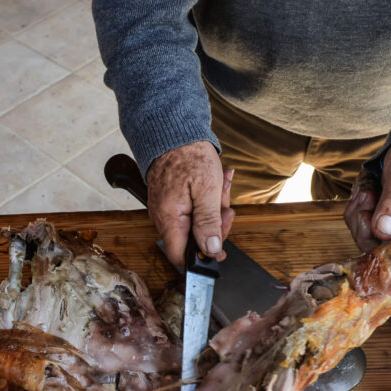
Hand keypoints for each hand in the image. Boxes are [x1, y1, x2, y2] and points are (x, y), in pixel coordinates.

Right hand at [146, 141, 234, 266]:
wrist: (175, 133)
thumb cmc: (190, 157)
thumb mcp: (208, 191)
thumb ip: (208, 223)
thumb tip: (210, 250)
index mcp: (170, 219)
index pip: (180, 257)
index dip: (202, 257)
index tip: (219, 248)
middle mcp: (163, 219)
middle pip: (192, 241)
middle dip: (215, 226)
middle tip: (226, 208)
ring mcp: (166, 210)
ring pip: (195, 225)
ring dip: (214, 210)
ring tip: (222, 188)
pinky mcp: (171, 202)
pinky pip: (191, 211)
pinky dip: (206, 202)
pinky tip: (215, 187)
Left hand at [345, 138, 390, 249]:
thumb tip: (383, 231)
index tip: (377, 233)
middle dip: (368, 228)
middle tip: (366, 199)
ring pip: (372, 242)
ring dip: (360, 217)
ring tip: (367, 193)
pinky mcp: (388, 226)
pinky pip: (365, 230)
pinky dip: (358, 212)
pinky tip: (365, 195)